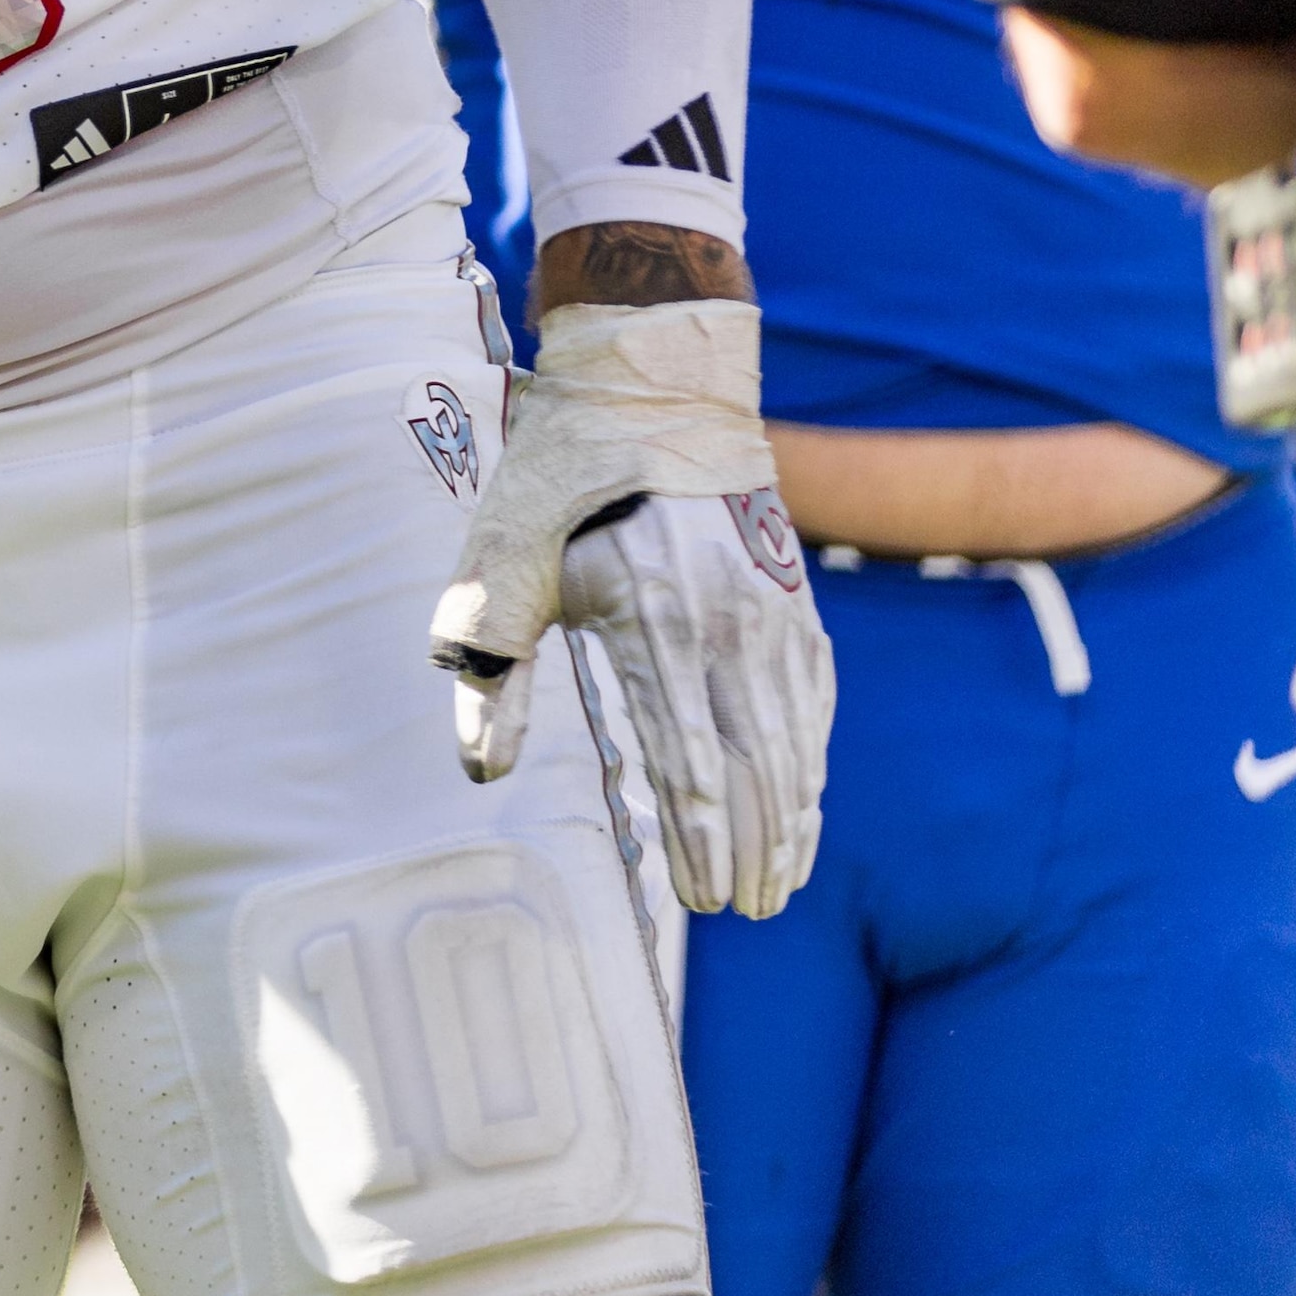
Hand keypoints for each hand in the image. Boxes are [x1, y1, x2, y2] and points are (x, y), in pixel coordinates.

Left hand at [429, 298, 830, 915]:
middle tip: (745, 910)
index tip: (700, 900)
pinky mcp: (796, 601)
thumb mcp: (506, 549)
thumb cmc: (565, 475)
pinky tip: (808, 807)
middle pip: (753, 765)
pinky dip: (813, 764)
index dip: (698, 839)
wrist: (659, 384)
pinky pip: (814, 703)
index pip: (688, 758)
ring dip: (793, 820)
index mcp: (655, 618)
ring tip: (783, 886)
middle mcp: (729, 624)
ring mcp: (774, 612)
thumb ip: (492, 657)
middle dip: (753, 849)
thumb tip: (481, 767)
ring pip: (794, 742)